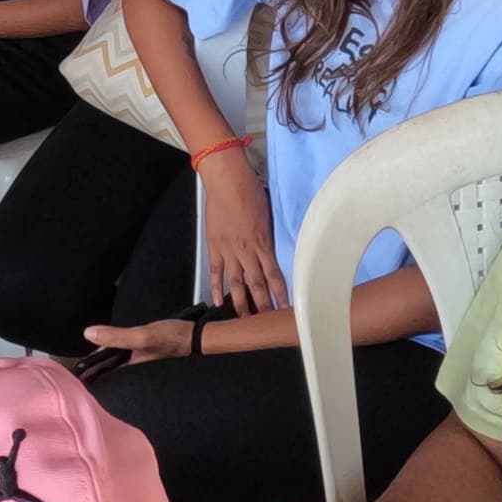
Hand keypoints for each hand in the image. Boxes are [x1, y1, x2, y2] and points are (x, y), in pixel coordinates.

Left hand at [83, 314, 207, 364]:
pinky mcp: (147, 359)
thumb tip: (89, 334)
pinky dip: (121, 355)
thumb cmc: (175, 339)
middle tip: (80, 362)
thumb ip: (116, 336)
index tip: (73, 370)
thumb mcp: (142, 336)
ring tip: (95, 355)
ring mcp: (141, 367)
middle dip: (96, 368)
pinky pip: (127, 359)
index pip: (102, 378)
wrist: (199, 338)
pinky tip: (118, 349)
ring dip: (108, 359)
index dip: (88, 373)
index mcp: (131, 373)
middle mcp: (135, 374)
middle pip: (109, 373)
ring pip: (118, 366)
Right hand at [195, 147, 286, 310]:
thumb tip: (272, 249)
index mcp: (262, 242)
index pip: (274, 275)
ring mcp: (229, 250)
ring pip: (236, 283)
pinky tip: (219, 301)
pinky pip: (216, 271)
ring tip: (245, 319)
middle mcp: (246, 250)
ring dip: (241, 302)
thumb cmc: (250, 190)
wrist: (227, 179)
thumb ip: (269, 235)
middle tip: (267, 321)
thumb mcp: (268, 213)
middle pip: (256, 284)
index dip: (280, 294)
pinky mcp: (215, 246)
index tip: (286, 308)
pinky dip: (216, 287)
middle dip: (263, 305)